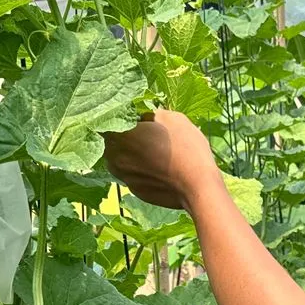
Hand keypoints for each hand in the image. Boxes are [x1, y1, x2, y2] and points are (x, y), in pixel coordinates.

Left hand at [103, 109, 218, 209]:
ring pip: (117, 161)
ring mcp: (124, 176)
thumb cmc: (187, 149)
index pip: (106, 122)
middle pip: (109, 143)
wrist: (198, 186)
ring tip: (147, 152)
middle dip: (120, 137)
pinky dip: (137, 170)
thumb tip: (144, 117)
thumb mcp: (173, 119)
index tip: (128, 117)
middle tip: (140, 134)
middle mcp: (117, 156)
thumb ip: (151, 114)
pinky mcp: (134, 190)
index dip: (116, 118)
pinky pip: (130, 175)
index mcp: (124, 135)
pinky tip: (155, 168)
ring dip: (127, 155)